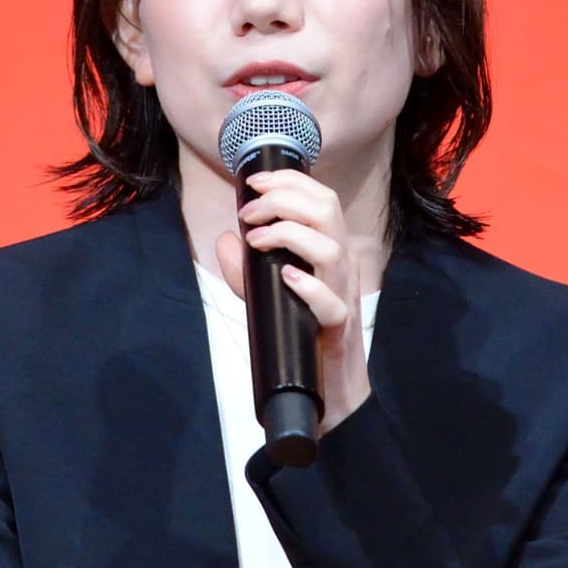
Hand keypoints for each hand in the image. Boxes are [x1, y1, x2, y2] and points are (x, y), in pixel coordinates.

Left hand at [214, 170, 371, 436]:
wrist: (325, 386)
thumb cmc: (298, 331)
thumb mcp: (265, 293)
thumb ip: (244, 267)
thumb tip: (224, 240)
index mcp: (329, 247)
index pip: (320, 197)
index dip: (288, 181)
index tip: (253, 181)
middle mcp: (341, 264)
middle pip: (328, 210)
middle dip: (283, 199)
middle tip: (248, 212)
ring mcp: (343, 293)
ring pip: (331, 248)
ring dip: (289, 234)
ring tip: (257, 239)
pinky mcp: (338, 325)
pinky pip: (331, 302)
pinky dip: (308, 285)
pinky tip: (285, 276)